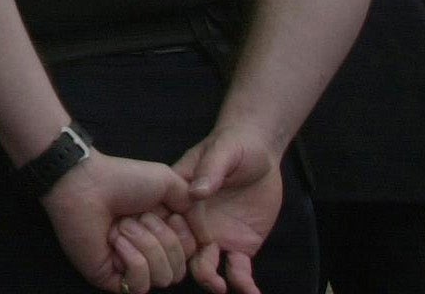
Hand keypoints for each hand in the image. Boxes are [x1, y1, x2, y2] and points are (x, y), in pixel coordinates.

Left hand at [41, 151, 192, 291]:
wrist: (85, 182)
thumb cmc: (123, 178)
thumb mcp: (170, 183)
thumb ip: (194, 209)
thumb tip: (207, 240)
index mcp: (162, 233)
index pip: (191, 256)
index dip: (186, 237)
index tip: (170, 214)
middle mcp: (147, 253)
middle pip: (180, 270)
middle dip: (164, 239)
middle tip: (139, 216)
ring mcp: (128, 268)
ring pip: (163, 278)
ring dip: (146, 245)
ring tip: (123, 225)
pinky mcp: (110, 278)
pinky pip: (139, 285)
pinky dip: (132, 259)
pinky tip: (116, 240)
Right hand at [173, 130, 282, 293]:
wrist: (261, 153)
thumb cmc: (233, 145)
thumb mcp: (222, 151)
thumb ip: (209, 170)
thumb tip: (195, 192)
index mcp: (181, 201)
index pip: (164, 224)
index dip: (164, 239)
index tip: (171, 249)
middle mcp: (193, 223)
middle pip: (181, 252)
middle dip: (189, 267)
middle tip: (208, 275)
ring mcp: (216, 237)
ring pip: (205, 267)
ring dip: (211, 280)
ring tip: (224, 286)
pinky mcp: (240, 246)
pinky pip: (238, 271)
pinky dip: (243, 285)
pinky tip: (253, 293)